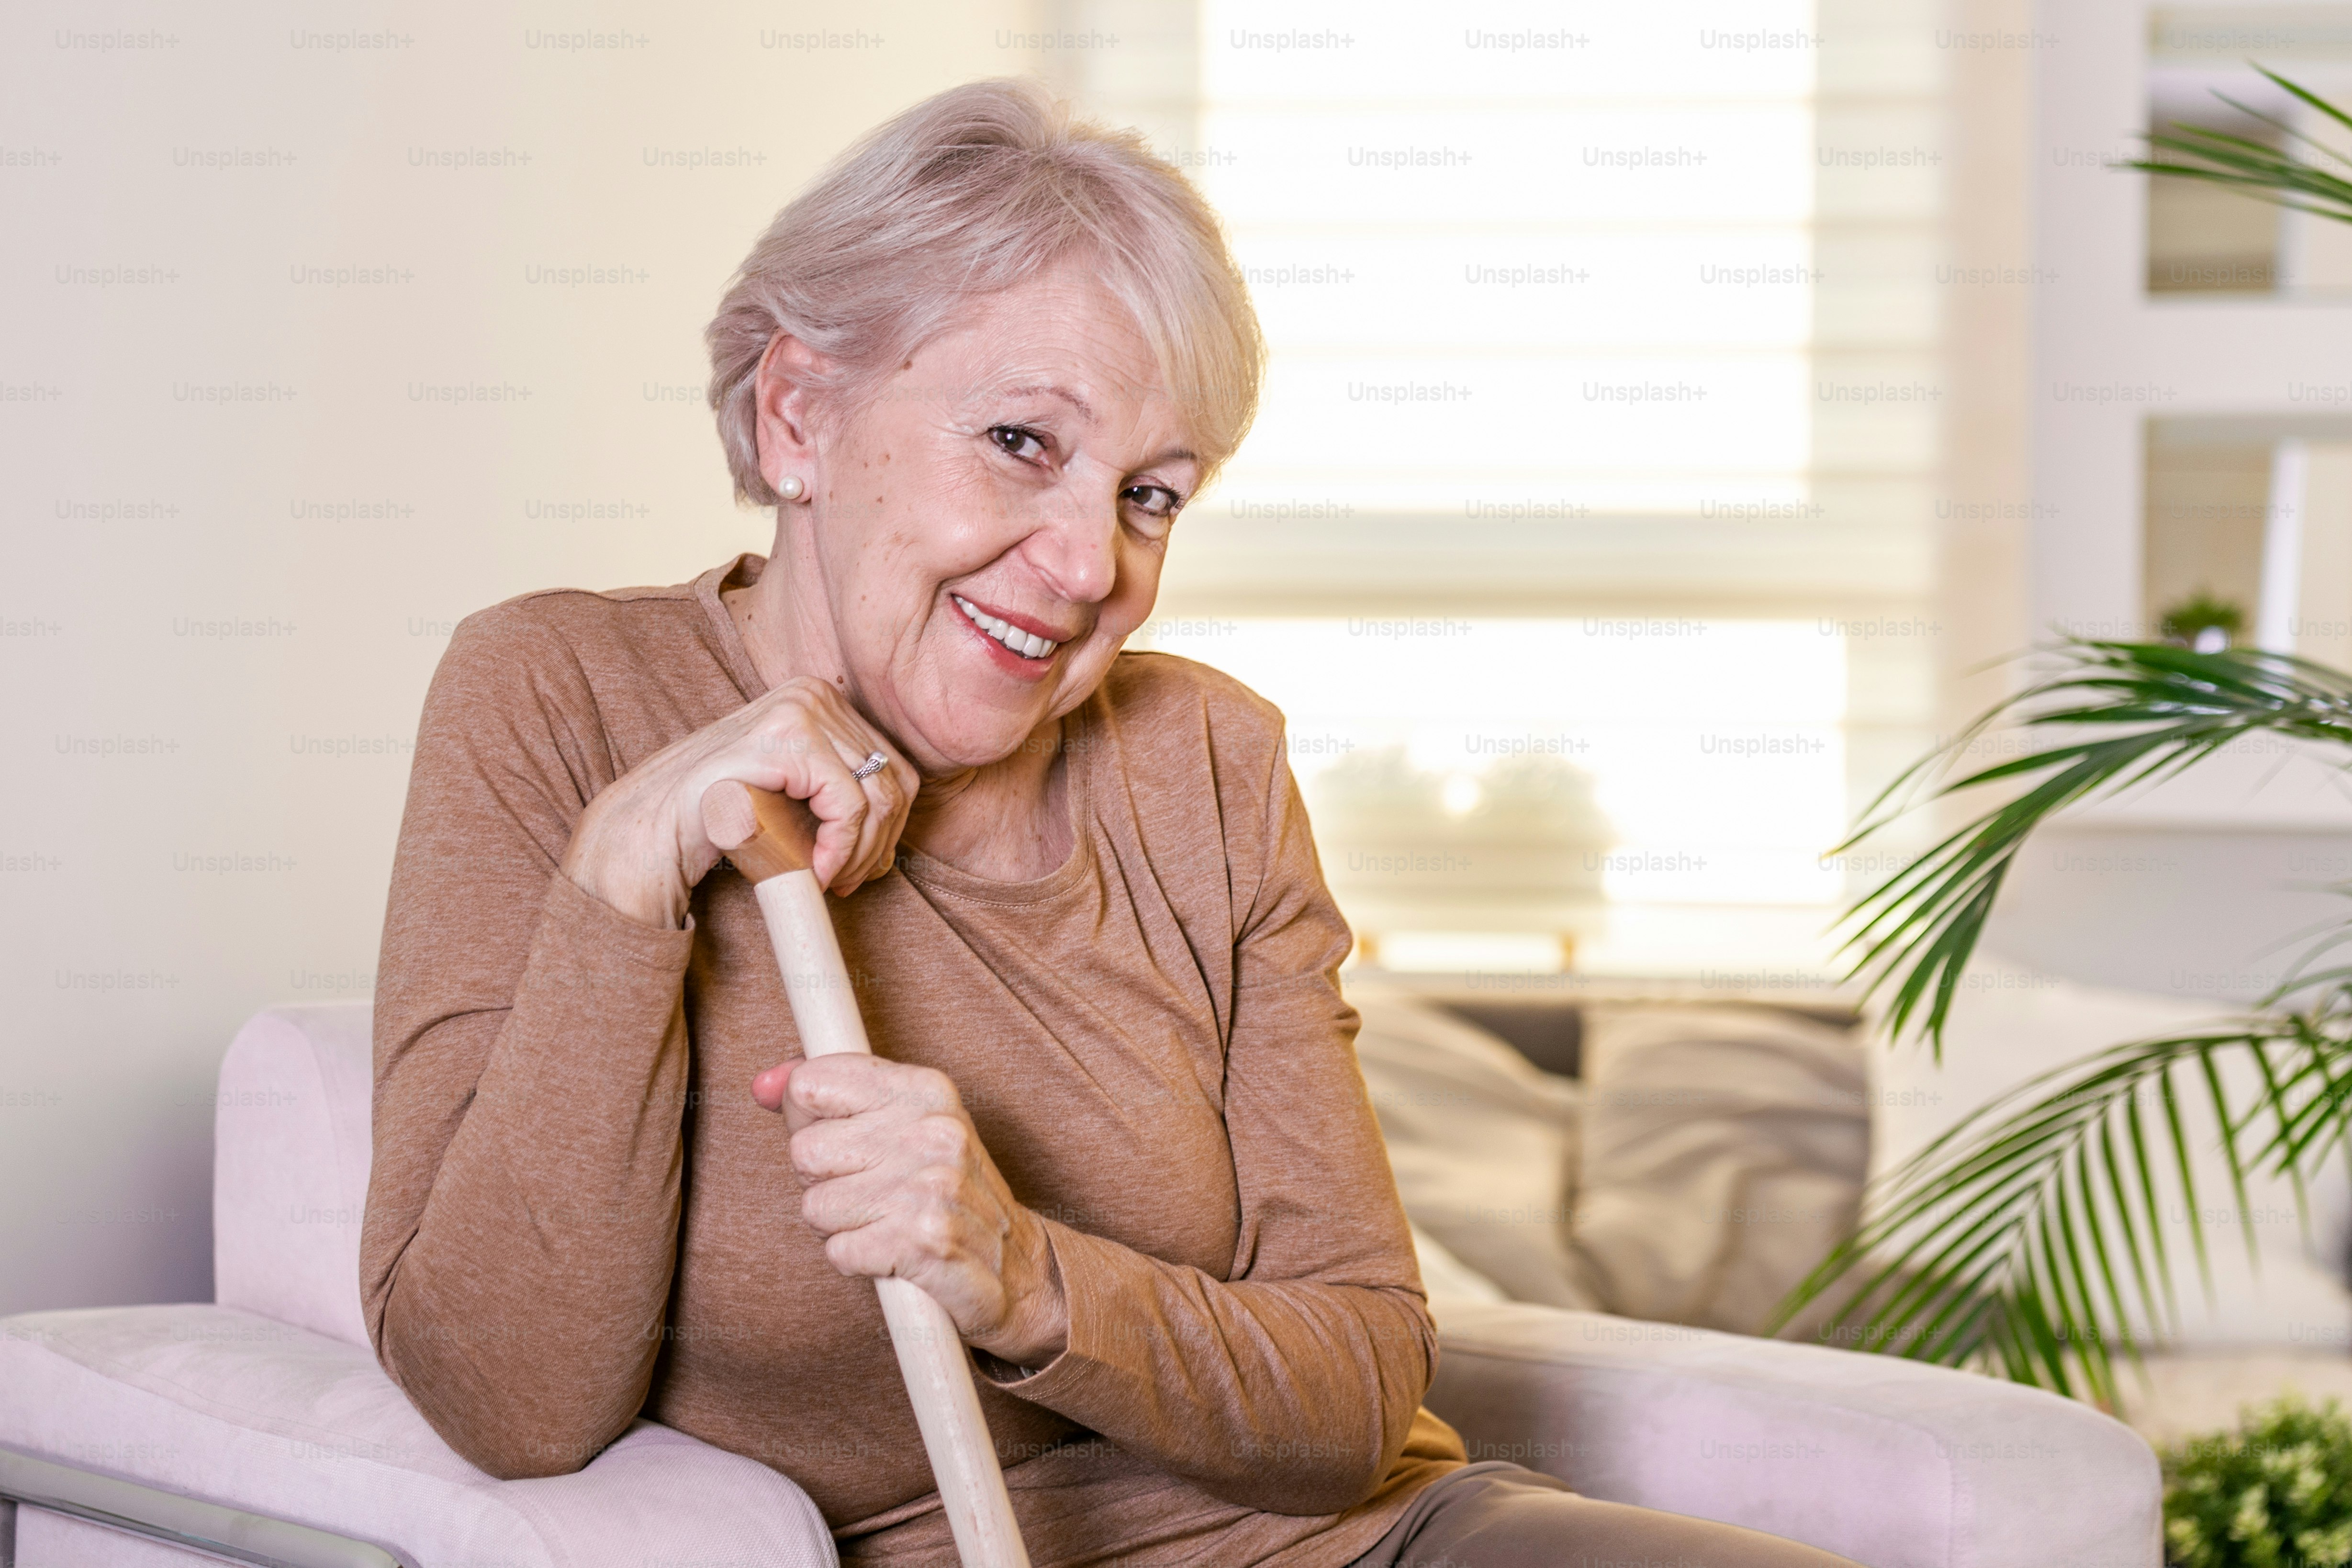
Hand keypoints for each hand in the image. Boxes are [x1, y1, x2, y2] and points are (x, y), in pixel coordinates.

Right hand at [559, 675, 917, 926]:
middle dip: (880, 842)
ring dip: (862, 852)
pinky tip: (818, 872)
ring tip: (832, 880)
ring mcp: (800, 708)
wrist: (658, 826)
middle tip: (849, 881)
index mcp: (820, 699)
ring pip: (877, 795)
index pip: (890, 764)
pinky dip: (842, 848)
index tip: (861, 867)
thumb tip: (896, 832)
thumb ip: (838, 794)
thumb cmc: (727, 814)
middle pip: (892, 778)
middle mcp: (814, 692)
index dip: (888, 826)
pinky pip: (849, 804)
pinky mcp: (787, 738)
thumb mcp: (795, 796)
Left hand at [752, 1054, 1068, 1366]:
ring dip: (839, 1226)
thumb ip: (830, 1099)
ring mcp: (929, 1187)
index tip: (839, 1138)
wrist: (1018, 1269)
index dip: (807, 1118)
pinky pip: (838, 1251)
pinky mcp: (924, 1243)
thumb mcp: (902, 1126)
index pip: (814, 1082)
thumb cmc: (946, 1192)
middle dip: (822, 1181)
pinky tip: (890, 1253)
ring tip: (882, 1222)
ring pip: (815, 1206)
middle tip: (868, 1192)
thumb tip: (762, 1084)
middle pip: (805, 1151)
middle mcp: (931, 1131)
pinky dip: (856, 1260)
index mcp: (926, 1090)